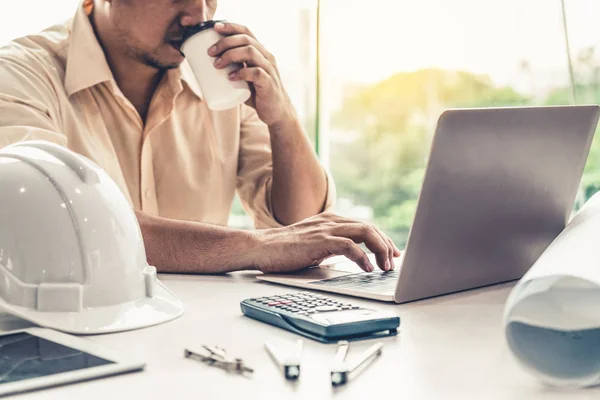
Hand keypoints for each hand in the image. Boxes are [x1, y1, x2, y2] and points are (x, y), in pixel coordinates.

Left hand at [209, 21, 293, 126]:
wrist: (276, 112)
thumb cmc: (258, 94)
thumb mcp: (246, 78)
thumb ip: (233, 70)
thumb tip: (207, 68)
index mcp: (261, 53)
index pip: (246, 32)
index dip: (231, 27)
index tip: (214, 27)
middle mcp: (266, 57)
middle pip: (245, 39)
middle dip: (225, 42)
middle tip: (210, 52)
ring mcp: (269, 70)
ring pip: (250, 52)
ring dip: (230, 55)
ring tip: (217, 65)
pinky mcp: (269, 83)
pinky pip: (256, 73)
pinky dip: (242, 73)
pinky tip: (231, 77)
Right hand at [250, 213, 401, 273]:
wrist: (260, 247)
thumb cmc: (284, 250)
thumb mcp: (314, 245)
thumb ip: (332, 246)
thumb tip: (353, 258)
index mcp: (330, 220)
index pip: (364, 226)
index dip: (382, 239)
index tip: (392, 253)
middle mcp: (331, 221)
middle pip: (369, 227)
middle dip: (386, 244)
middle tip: (393, 262)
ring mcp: (325, 229)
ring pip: (364, 232)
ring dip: (380, 249)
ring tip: (385, 266)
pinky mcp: (319, 241)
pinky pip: (349, 246)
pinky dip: (362, 257)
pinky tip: (368, 268)